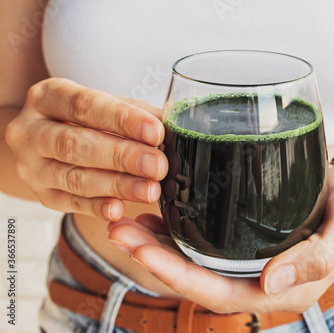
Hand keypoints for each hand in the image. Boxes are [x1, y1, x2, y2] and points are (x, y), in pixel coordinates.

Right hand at [5, 78, 167, 220]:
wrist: (46, 144)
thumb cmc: (86, 121)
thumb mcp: (108, 107)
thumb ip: (137, 115)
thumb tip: (173, 126)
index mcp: (48, 96)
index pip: (85, 105)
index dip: (122, 119)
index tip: (155, 132)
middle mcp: (31, 131)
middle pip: (76, 144)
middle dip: (122, 156)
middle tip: (157, 166)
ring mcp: (32, 166)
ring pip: (75, 178)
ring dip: (117, 185)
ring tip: (150, 190)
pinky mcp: (42, 195)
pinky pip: (70, 204)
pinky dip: (97, 208)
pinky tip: (119, 209)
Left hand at [108, 159, 333, 312]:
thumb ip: (319, 257)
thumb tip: (273, 285)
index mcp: (289, 288)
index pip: (224, 295)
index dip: (180, 278)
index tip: (143, 251)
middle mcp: (265, 280)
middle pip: (200, 280)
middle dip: (156, 259)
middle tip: (120, 228)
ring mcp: (254, 262)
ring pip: (198, 263)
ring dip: (159, 245)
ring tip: (123, 219)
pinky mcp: (249, 240)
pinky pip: (208, 244)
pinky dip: (178, 231)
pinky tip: (155, 211)